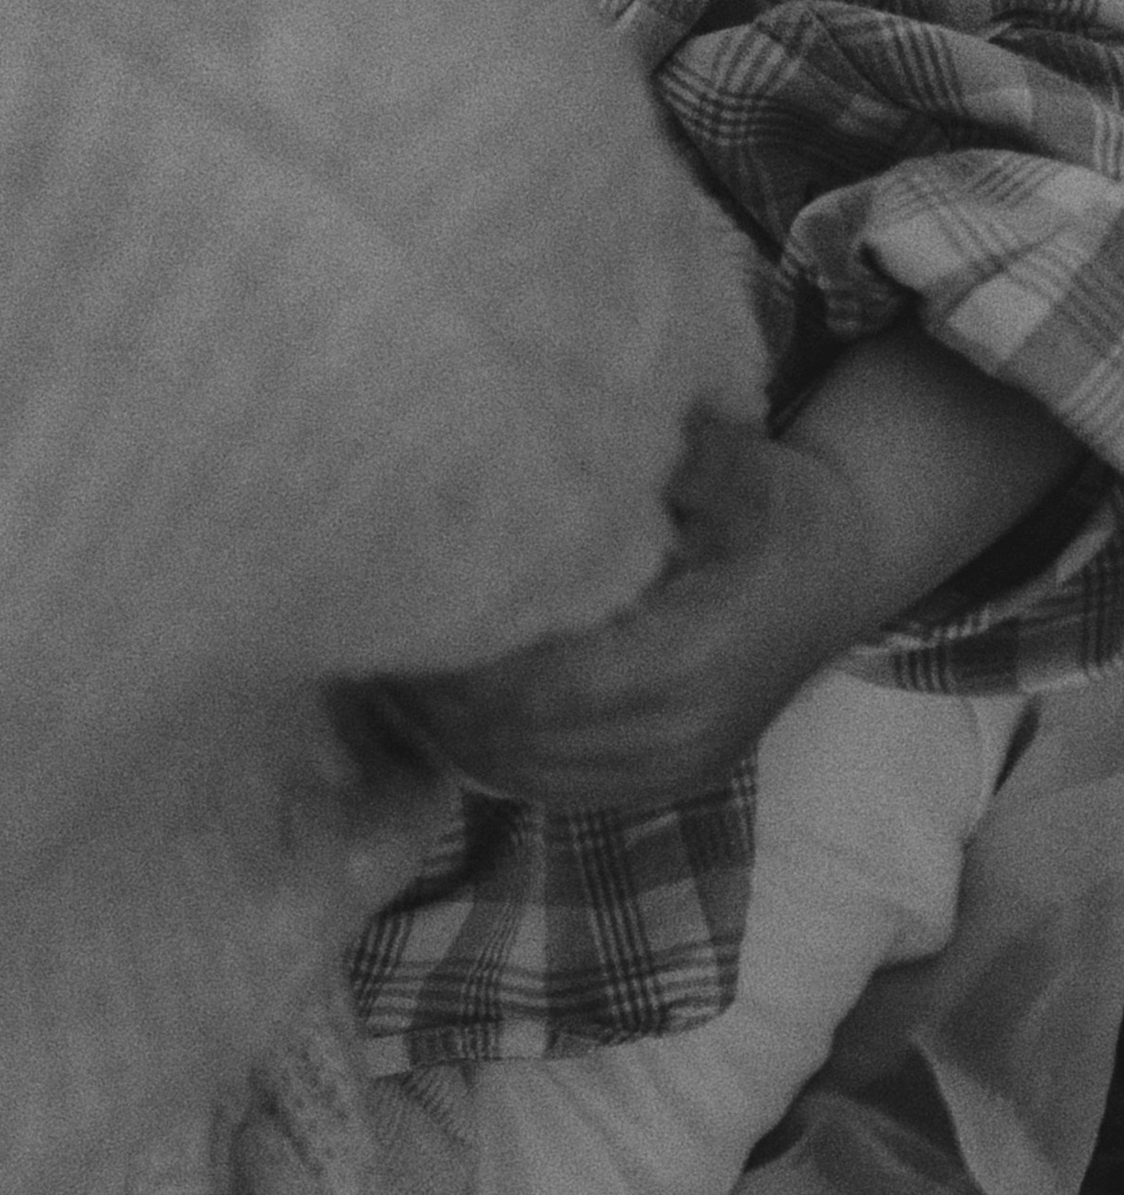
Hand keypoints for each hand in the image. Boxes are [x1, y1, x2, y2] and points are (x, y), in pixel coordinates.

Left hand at [373, 415, 881, 813]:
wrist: (839, 573)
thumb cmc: (776, 509)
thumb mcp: (736, 466)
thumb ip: (668, 457)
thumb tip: (574, 412)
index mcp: (690, 664)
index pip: (540, 687)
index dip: (459, 656)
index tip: (396, 599)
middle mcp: (673, 737)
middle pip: (512, 736)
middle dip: (428, 687)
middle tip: (356, 620)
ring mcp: (662, 771)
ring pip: (515, 767)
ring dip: (439, 720)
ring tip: (378, 649)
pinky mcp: (650, 782)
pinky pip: (540, 782)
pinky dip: (475, 743)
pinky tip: (429, 690)